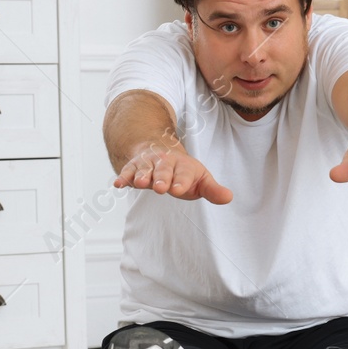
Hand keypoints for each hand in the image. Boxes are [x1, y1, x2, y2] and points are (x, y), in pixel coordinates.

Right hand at [113, 140, 232, 203]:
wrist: (161, 150)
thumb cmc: (184, 172)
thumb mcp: (200, 179)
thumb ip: (212, 190)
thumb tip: (229, 197)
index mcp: (184, 166)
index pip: (184, 174)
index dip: (182, 182)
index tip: (179, 189)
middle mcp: (166, 162)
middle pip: (164, 170)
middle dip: (161, 178)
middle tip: (161, 188)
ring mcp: (149, 164)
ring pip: (145, 169)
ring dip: (141, 176)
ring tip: (139, 183)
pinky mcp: (135, 167)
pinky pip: (128, 171)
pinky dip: (123, 176)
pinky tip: (118, 184)